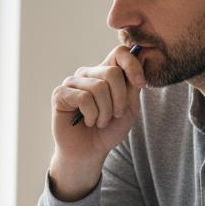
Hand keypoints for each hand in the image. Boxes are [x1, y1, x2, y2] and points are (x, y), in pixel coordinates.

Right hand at [48, 43, 146, 200]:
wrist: (90, 152)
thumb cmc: (109, 130)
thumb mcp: (129, 106)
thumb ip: (134, 83)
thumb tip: (144, 54)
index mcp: (105, 72)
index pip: (120, 53)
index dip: (133, 66)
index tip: (141, 84)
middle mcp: (88, 74)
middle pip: (112, 72)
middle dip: (119, 100)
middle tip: (115, 115)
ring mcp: (72, 83)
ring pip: (98, 87)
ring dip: (105, 112)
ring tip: (100, 122)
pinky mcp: (60, 94)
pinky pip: (83, 98)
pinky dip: (91, 115)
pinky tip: (87, 121)